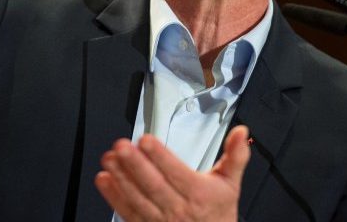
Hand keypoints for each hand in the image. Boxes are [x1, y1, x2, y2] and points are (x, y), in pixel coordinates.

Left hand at [95, 125, 250, 221]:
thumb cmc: (218, 214)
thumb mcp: (230, 184)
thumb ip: (235, 156)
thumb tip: (242, 133)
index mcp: (198, 194)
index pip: (176, 172)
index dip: (160, 156)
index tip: (147, 140)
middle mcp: (177, 208)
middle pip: (153, 185)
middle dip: (135, 164)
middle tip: (121, 146)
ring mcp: (160, 220)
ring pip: (137, 198)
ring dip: (121, 178)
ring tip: (109, 159)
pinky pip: (127, 212)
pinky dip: (113, 197)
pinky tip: (104, 180)